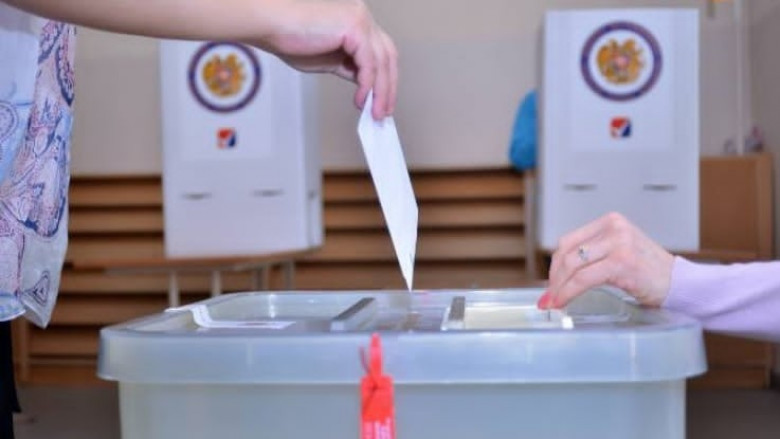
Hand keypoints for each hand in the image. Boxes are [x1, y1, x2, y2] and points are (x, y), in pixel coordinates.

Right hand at [255, 0, 397, 119]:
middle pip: (388, 57)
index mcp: (357, 23)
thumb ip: (349, 69)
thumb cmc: (292, 40)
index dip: (385, 80)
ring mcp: (361, 20)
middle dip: (387, 87)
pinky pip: (369, 63)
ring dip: (381, 92)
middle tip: (383, 113)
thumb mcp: (330, 60)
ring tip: (375, 113)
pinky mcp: (355, 27)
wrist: (271, 26)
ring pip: (382, 62)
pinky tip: (361, 100)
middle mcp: (363, 17)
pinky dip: (367, 85)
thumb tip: (365, 86)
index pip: (382, 54)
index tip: (382, 102)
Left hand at [538, 212, 674, 308]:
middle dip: (554, 277)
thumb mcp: (619, 252)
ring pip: (572, 266)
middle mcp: (614, 227)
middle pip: (567, 252)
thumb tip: (558, 276)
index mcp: (611, 221)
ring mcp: (618, 243)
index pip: (569, 241)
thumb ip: (594, 255)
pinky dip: (569, 292)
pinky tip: (563, 302)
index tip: (551, 283)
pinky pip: (584, 279)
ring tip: (553, 302)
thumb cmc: (650, 274)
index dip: (554, 264)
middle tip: (549, 297)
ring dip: (559, 287)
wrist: (680, 284)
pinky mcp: (621, 262)